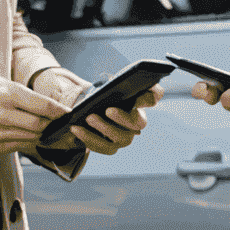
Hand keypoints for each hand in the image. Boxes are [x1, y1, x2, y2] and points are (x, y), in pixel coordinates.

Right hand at [0, 74, 67, 154]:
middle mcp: (3, 116)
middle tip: (63, 124)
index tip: (69, 113)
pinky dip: (28, 140)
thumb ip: (25, 95)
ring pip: (32, 138)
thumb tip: (49, 107)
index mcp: (7, 95)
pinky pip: (19, 146)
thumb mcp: (1, 82)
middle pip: (40, 126)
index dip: (60, 111)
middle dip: (54, 125)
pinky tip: (30, 134)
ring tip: (51, 130)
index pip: (43, 106)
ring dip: (43, 134)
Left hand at [30, 67, 161, 155]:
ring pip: (121, 138)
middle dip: (124, 117)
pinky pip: (104, 147)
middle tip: (108, 110)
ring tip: (88, 118)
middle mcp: (138, 121)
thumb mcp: (111, 82)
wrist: (89, 108)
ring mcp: (126, 136)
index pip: (154, 96)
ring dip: (104, 128)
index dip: (150, 98)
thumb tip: (118, 84)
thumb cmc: (104, 92)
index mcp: (140, 100)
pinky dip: (89, 138)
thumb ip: (119, 82)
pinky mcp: (112, 146)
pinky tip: (76, 129)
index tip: (138, 97)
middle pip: (139, 123)